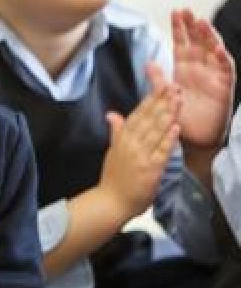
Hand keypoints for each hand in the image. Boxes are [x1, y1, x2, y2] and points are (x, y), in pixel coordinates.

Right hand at [99, 65, 180, 217]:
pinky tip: (175, 127)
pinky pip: (160, 152)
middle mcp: (131, 144)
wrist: (110, 202)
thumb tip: (111, 114)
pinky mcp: (150, 169)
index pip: (138, 114)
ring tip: (177, 100)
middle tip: (172, 86)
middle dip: (161, 102)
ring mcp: (141, 156)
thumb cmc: (113, 178)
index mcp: (122, 139)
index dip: (150, 99)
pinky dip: (168, 139)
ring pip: (155, 131)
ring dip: (167, 115)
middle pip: (148, 119)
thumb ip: (116, 131)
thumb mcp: (113, 151)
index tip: (161, 85)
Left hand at [170, 8, 234, 151]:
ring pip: (213, 52)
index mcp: (184, 70)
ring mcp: (213, 77)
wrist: (194, 140)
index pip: (182, 44)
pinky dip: (223, 59)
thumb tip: (148, 62)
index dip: (180, 29)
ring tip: (203, 23)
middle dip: (193, 26)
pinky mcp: (224, 88)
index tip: (176, 12)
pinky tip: (218, 49)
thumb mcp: (164, 98)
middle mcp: (200, 70)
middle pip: (198, 43)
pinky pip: (226, 71)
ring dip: (209, 37)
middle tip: (187, 11)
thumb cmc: (181, 118)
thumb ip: (158, 80)